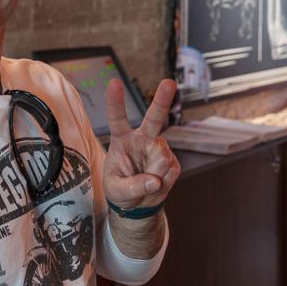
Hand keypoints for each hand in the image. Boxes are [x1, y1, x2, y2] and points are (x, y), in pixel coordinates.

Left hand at [103, 78, 179, 212]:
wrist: (137, 203)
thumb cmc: (119, 191)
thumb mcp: (116, 192)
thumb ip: (131, 187)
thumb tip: (155, 181)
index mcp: (121, 139)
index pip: (117, 119)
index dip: (115, 102)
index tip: (114, 82)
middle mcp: (142, 139)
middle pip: (153, 118)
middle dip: (162, 100)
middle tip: (169, 83)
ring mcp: (159, 148)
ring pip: (162, 159)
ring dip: (155, 175)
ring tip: (145, 183)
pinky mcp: (172, 161)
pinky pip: (171, 171)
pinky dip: (164, 183)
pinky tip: (156, 183)